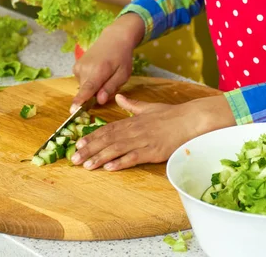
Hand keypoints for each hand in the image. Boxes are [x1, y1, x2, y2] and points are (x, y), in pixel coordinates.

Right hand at [70, 13, 144, 111]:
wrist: (113, 38)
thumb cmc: (121, 57)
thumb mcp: (123, 74)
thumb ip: (110, 88)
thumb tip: (99, 101)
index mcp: (98, 70)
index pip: (87, 88)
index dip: (80, 101)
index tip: (72, 111)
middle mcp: (85, 68)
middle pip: (86, 91)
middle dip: (96, 94)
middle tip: (109, 83)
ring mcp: (78, 66)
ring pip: (84, 87)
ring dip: (94, 87)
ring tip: (104, 75)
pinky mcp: (75, 67)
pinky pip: (82, 81)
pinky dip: (90, 81)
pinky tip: (98, 72)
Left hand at [71, 93, 235, 170]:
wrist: (191, 120)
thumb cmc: (171, 115)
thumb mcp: (149, 107)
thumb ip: (132, 104)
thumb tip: (118, 97)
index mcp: (133, 120)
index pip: (108, 129)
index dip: (92, 137)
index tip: (78, 144)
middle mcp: (135, 130)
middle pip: (108, 140)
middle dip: (90, 149)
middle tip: (74, 158)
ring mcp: (143, 141)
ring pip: (117, 149)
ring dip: (100, 157)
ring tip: (86, 166)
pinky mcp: (153, 152)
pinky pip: (134, 158)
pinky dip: (120, 162)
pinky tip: (109, 167)